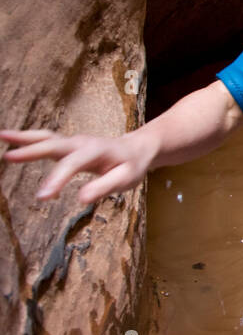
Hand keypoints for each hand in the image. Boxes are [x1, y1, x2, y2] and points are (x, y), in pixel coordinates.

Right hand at [0, 127, 155, 204]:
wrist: (137, 150)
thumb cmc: (131, 166)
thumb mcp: (126, 180)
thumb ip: (104, 187)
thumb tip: (81, 199)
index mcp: (95, 151)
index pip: (72, 165)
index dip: (57, 179)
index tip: (43, 197)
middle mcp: (80, 142)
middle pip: (52, 144)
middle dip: (30, 151)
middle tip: (7, 158)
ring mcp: (72, 142)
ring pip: (45, 137)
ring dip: (23, 137)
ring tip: (1, 136)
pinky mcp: (67, 145)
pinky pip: (44, 140)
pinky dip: (26, 140)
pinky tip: (10, 142)